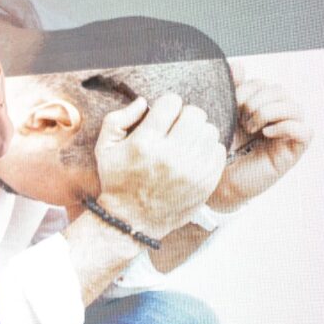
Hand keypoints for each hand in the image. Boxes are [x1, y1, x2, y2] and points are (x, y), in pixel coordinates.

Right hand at [95, 94, 225, 237]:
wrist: (132, 221)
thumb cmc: (118, 181)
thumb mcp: (104, 149)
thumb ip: (118, 119)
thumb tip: (143, 102)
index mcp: (145, 143)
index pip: (171, 102)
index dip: (165, 106)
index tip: (161, 117)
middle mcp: (170, 155)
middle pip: (195, 113)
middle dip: (183, 117)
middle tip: (174, 129)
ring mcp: (192, 170)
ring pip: (209, 130)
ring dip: (196, 133)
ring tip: (183, 144)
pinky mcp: (206, 182)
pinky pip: (218, 150)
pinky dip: (207, 150)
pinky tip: (192, 158)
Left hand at [209, 66, 311, 210]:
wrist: (217, 183)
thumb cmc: (218, 152)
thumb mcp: (221, 117)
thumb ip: (230, 90)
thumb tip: (239, 65)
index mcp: (259, 107)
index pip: (264, 83)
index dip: (247, 89)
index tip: (231, 104)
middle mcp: (276, 118)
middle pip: (280, 91)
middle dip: (257, 100)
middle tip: (241, 119)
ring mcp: (286, 134)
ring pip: (294, 107)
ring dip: (269, 112)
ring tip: (251, 128)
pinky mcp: (293, 151)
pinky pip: (305, 130)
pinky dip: (286, 127)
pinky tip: (266, 134)